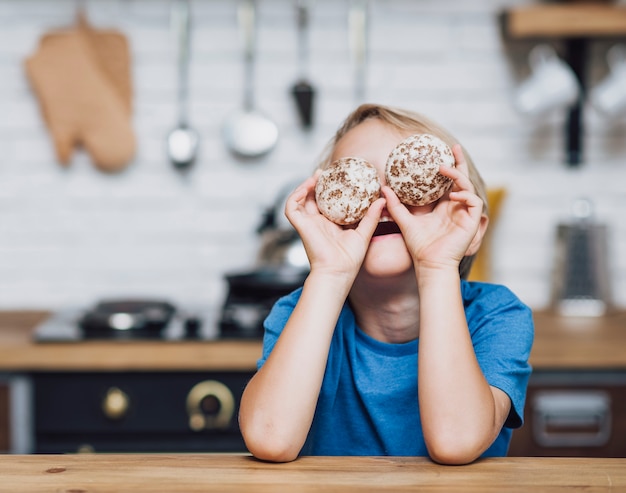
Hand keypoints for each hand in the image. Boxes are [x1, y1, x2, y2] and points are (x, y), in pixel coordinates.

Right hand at [284, 175, 384, 277]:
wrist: (338, 271)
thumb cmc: (350, 260)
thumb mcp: (364, 234)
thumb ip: (371, 217)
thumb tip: (381, 199)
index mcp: (330, 225)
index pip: (327, 204)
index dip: (330, 190)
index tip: (338, 178)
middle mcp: (318, 223)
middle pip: (312, 199)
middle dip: (316, 184)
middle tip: (324, 172)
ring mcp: (308, 224)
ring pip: (300, 200)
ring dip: (305, 186)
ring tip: (316, 176)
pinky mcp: (301, 226)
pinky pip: (291, 207)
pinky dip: (295, 195)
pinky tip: (306, 186)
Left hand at [383, 145, 484, 272]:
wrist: (429, 264)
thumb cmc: (420, 246)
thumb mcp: (405, 221)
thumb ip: (396, 205)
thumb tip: (383, 187)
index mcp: (444, 206)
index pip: (448, 182)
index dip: (447, 167)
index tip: (440, 152)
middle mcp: (456, 208)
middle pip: (462, 179)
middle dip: (459, 162)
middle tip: (453, 147)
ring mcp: (465, 214)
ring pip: (468, 187)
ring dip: (458, 176)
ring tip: (444, 169)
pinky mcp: (471, 222)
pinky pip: (474, 202)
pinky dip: (465, 195)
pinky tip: (453, 196)